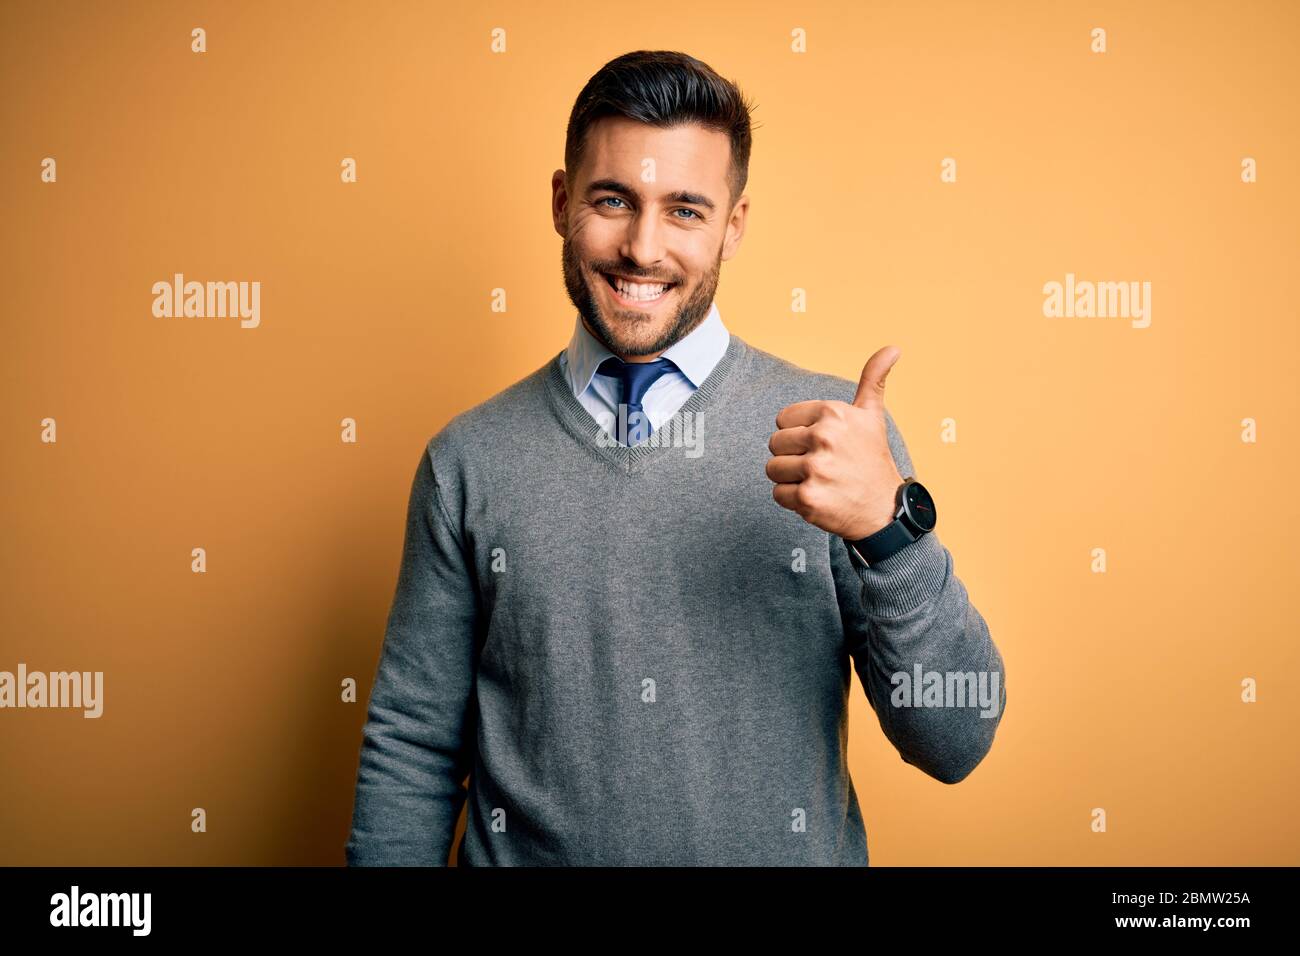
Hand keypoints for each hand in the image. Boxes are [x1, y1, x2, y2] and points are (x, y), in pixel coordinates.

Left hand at [767, 346, 905, 540]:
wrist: (885, 510)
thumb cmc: (872, 460)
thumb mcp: (873, 416)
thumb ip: (873, 379)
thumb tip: (893, 348)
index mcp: (832, 413)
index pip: (783, 420)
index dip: (799, 435)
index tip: (823, 445)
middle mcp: (823, 438)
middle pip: (774, 444)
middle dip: (793, 457)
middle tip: (822, 466)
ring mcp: (815, 469)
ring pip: (773, 469)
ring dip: (791, 479)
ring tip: (820, 481)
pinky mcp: (807, 498)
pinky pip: (778, 494)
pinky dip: (793, 501)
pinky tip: (819, 497)